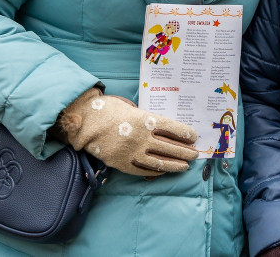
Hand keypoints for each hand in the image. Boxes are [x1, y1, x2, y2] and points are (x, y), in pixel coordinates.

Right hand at [57, 87, 197, 176]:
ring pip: (160, 162)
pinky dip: (156, 171)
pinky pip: (144, 170)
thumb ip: (146, 118)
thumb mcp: (131, 107)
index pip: (172, 129)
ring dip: (175, 164)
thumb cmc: (108, 110)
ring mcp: (133, 153)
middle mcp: (142, 138)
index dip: (185, 133)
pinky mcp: (123, 164)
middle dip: (185, 151)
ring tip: (185, 166)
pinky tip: (164, 171)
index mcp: (145, 120)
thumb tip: (161, 128)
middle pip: (170, 147)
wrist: (85, 123)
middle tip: (195, 154)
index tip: (193, 136)